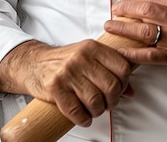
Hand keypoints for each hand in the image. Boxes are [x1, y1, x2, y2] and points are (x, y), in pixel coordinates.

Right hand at [0, 39, 133, 127]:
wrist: (35, 63)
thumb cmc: (66, 61)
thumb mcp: (90, 58)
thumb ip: (111, 70)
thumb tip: (131, 91)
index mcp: (93, 47)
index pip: (122, 67)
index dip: (124, 83)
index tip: (119, 90)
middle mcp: (82, 57)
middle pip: (111, 86)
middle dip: (112, 101)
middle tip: (107, 103)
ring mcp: (68, 72)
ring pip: (95, 100)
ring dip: (98, 111)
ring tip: (94, 110)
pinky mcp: (55, 87)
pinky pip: (76, 111)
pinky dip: (83, 119)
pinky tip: (83, 116)